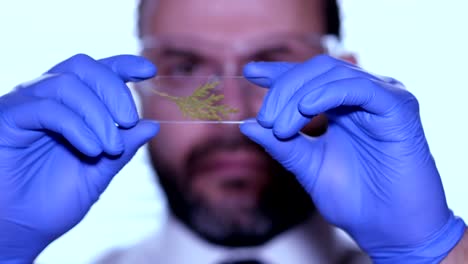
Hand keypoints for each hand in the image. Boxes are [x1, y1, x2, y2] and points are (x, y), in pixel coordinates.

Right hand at [0, 54, 158, 262]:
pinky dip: (76, 126)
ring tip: (109, 147)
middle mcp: (46, 99)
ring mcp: (25, 106)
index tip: (149, 70)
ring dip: (97, 114)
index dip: (123, 64)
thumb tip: (152, 124)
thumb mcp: (101, 171)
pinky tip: (92, 150)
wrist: (19, 231)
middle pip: (83, 67)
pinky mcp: (7, 119)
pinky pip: (46, 107)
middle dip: (114, 90)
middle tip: (129, 120)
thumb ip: (124, 147)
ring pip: (66, 84)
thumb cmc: (54, 201)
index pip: (97, 71)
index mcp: (71, 107)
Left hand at [240, 55, 465, 262]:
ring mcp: (382, 98)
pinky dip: (327, 93)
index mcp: (343, 107)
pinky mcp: (399, 107)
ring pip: (333, 74)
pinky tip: (305, 109)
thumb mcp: (308, 166)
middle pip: (316, 70)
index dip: (280, 72)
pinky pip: (359, 87)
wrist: (389, 230)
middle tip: (265, 119)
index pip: (309, 78)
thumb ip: (281, 144)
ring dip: (297, 96)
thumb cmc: (355, 200)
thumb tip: (247, 125)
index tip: (250, 72)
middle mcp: (362, 96)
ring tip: (279, 127)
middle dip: (283, 89)